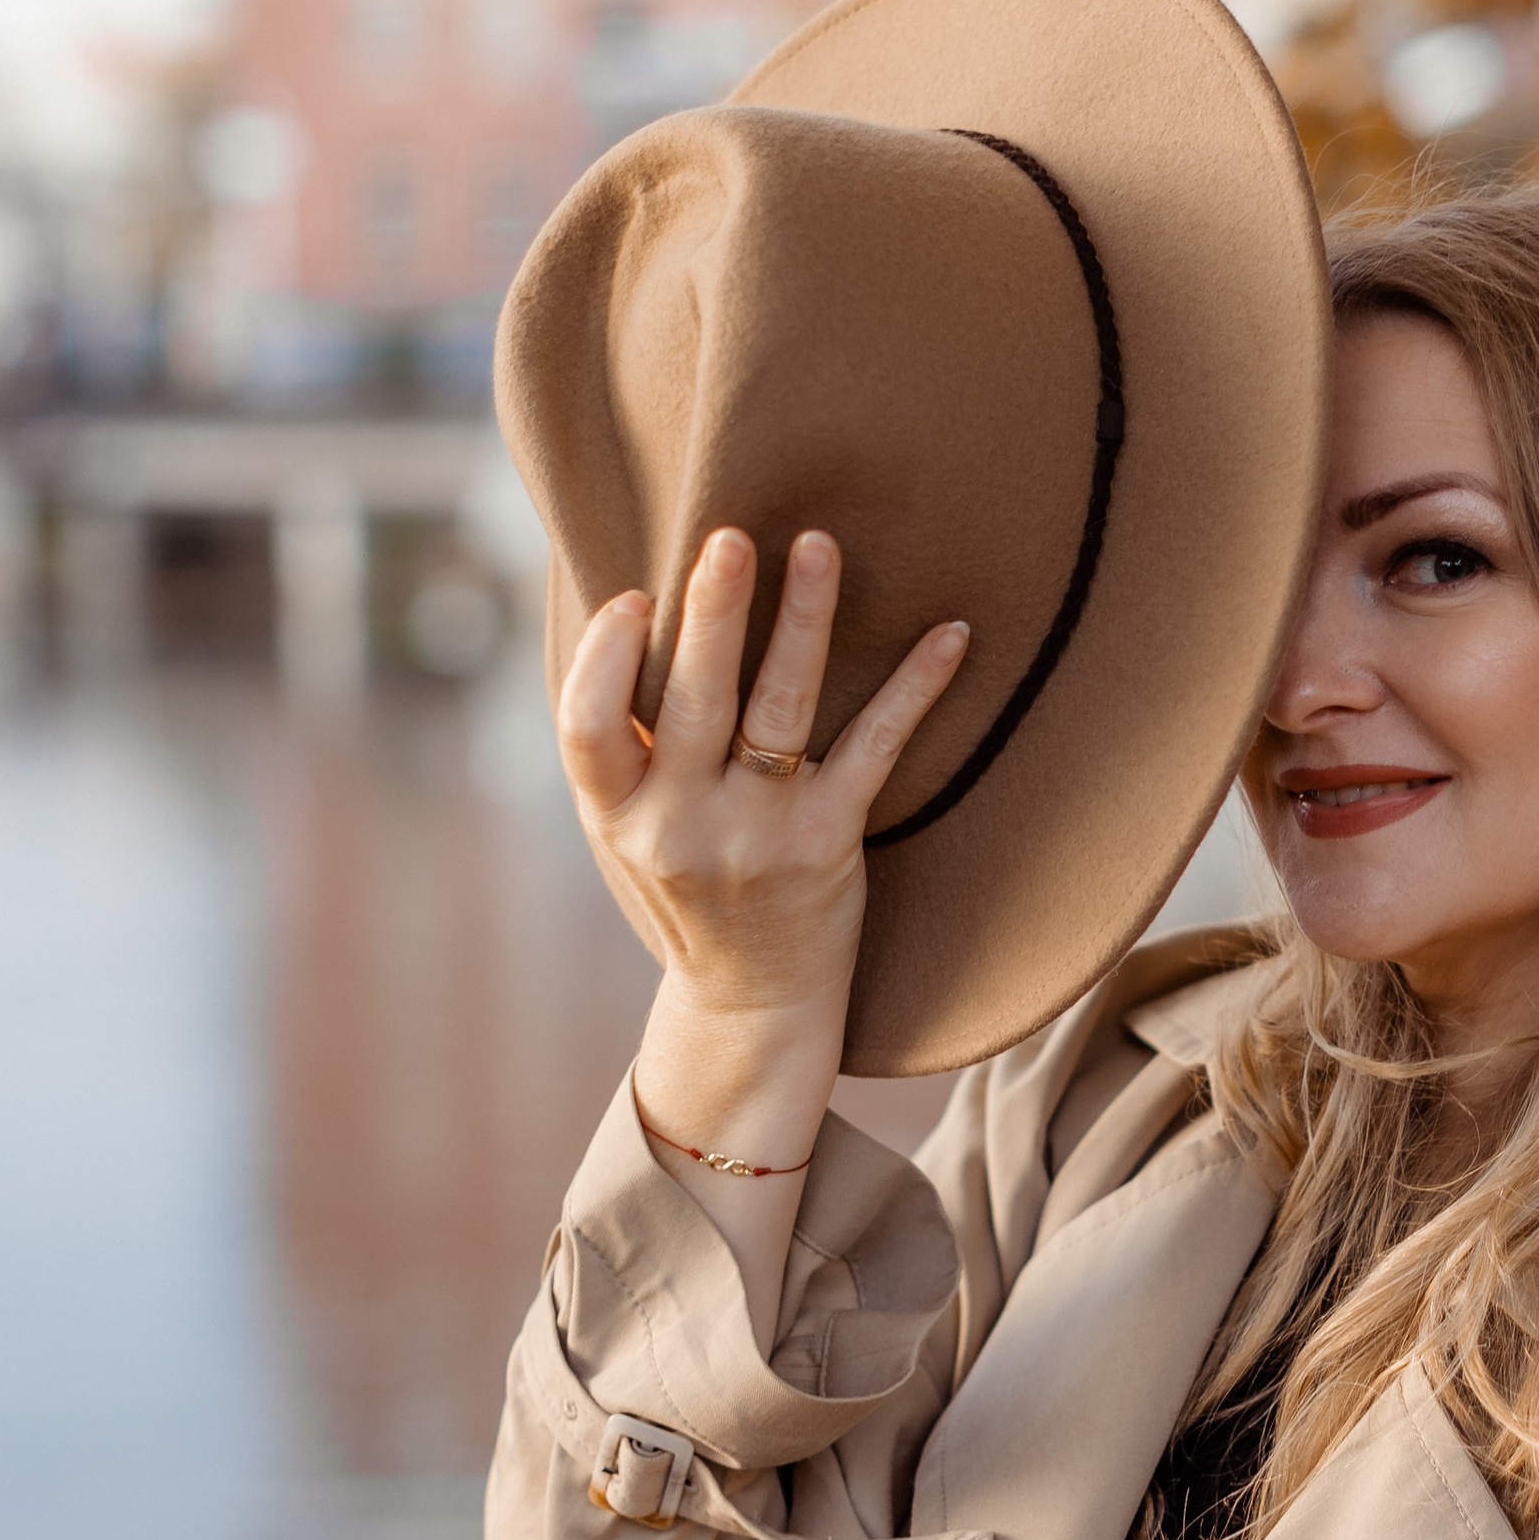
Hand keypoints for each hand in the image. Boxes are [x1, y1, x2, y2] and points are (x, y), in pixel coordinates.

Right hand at [558, 530, 965, 1282]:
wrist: (753, 1003)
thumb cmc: (686, 885)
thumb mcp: (625, 828)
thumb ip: (620, 745)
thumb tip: (623, 608)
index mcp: (617, 815)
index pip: (586, 729)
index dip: (603, 660)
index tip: (635, 597)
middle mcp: (682, 826)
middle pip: (693, 702)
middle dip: (711, 614)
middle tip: (729, 536)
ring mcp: (760, 834)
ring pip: (782, 711)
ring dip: (803, 622)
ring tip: (819, 546)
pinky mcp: (831, 841)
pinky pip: (875, 749)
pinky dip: (915, 686)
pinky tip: (952, 634)